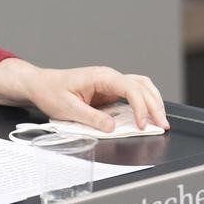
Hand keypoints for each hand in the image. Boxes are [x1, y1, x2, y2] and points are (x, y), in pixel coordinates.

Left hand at [0, 59, 168, 132]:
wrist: (40, 85)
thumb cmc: (50, 92)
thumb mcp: (68, 109)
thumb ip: (91, 118)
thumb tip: (112, 127)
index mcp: (101, 76)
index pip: (130, 88)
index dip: (140, 107)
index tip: (143, 125)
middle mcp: (109, 77)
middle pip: (142, 86)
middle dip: (155, 106)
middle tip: (162, 125)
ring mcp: (111, 84)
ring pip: (141, 87)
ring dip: (153, 102)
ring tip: (160, 121)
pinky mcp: (109, 92)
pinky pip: (133, 94)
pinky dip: (144, 104)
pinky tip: (148, 116)